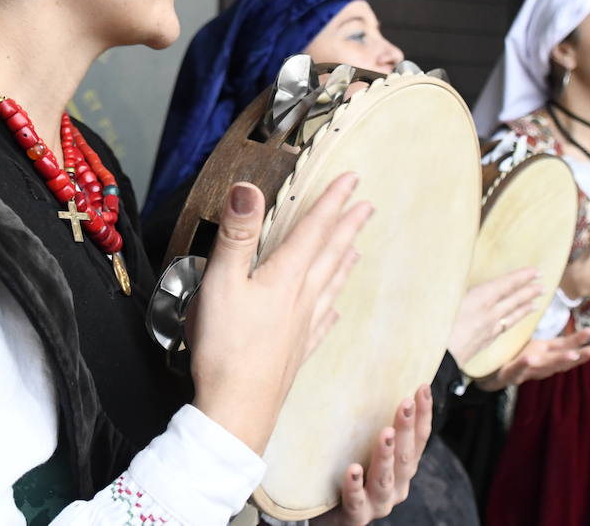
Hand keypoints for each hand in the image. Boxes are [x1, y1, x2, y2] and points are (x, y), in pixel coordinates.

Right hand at [190, 174, 370, 453]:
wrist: (238, 409)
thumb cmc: (226, 346)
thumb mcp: (221, 281)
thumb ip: (236, 234)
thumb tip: (248, 187)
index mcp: (284, 276)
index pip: (314, 229)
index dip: (332, 201)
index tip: (353, 180)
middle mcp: (301, 298)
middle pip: (330, 254)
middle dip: (347, 226)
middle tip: (367, 206)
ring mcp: (302, 327)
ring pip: (331, 285)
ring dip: (344, 262)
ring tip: (357, 248)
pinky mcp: (296, 352)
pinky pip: (323, 322)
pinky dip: (332, 308)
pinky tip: (336, 308)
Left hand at [312, 385, 433, 525]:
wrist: (327, 517)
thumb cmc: (347, 474)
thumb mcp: (363, 448)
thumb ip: (369, 424)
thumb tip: (362, 376)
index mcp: (403, 469)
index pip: (419, 440)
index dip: (423, 415)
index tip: (422, 387)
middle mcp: (396, 486)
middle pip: (405, 457)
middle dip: (405, 429)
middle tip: (404, 402)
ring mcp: (377, 503)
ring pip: (385, 479)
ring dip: (386, 456)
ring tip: (384, 433)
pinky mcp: (355, 516)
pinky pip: (356, 501)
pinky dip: (355, 486)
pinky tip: (353, 470)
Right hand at [447, 268, 542, 361]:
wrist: (438, 359)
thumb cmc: (437, 325)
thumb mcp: (443, 296)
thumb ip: (454, 283)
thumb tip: (455, 269)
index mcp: (480, 298)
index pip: (506, 284)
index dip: (521, 277)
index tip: (536, 271)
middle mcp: (489, 314)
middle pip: (513, 300)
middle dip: (528, 291)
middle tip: (543, 284)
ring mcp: (488, 329)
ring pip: (511, 316)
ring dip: (525, 307)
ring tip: (537, 302)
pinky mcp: (483, 342)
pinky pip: (504, 328)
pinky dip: (513, 322)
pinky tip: (513, 322)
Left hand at [476, 331, 589, 390]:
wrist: (490, 376)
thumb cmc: (515, 359)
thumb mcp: (536, 349)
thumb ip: (554, 345)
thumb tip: (571, 332)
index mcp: (544, 354)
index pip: (565, 346)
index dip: (579, 340)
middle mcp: (540, 363)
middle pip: (562, 360)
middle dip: (579, 356)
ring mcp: (526, 370)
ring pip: (545, 366)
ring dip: (558, 361)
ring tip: (571, 354)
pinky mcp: (510, 374)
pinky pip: (517, 369)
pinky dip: (524, 364)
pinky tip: (530, 358)